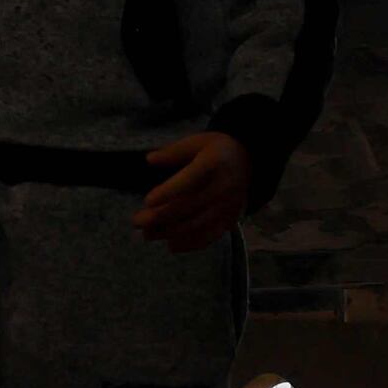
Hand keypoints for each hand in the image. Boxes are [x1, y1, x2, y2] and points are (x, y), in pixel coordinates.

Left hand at [132, 129, 254, 249]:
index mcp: (214, 163)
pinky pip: (210, 236)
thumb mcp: (197, 141)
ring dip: (170, 232)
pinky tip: (171, 245)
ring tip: (147, 234)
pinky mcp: (230, 219)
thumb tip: (150, 160)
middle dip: (161, 216)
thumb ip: (174, 152)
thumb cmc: (217, 150)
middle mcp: (223, 187)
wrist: (250, 161)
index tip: (148, 200)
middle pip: (189, 206)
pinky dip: (191, 243)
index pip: (190, 180)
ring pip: (196, 224)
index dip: (169, 191)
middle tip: (137, 221)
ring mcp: (228, 206)